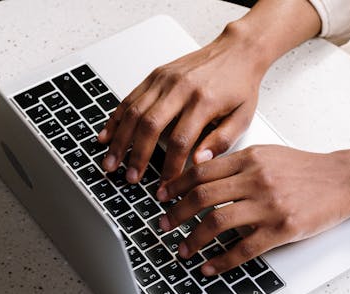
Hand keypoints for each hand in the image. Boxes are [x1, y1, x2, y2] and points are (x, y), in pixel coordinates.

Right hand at [97, 23, 265, 184]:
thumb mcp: (242, 117)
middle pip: (150, 126)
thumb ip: (222, 142)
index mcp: (204, 101)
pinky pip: (130, 98)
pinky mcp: (155, 75)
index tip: (165, 185)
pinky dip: (115, 119)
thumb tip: (199, 163)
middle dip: (136, 156)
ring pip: (134, 112)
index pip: (181, 141)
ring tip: (111, 163)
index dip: (170, 167)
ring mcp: (165, 80)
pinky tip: (107, 136)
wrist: (237, 51)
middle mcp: (181, 88)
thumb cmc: (240, 85)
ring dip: (119, 140)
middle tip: (130, 178)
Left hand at [157, 145, 349, 274]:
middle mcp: (256, 179)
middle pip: (202, 196)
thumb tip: (201, 175)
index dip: (176, 185)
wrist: (343, 179)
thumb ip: (237, 163)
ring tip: (182, 249)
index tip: (161, 196)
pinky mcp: (282, 229)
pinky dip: (221, 261)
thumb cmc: (306, 169)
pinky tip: (209, 266)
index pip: (201, 171)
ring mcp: (269, 205)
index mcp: (250, 158)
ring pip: (217, 222)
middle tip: (163, 225)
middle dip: (176, 213)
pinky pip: (243, 249)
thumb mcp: (269, 155)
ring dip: (193, 239)